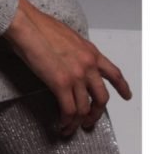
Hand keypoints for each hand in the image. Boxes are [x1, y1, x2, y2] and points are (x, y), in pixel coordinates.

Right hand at [2, 0, 131, 135]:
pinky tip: (62, 124)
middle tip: (90, 120)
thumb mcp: (69, 36)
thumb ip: (78, 51)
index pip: (114, 73)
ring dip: (79, 122)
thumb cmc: (41, 26)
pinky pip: (68, 110)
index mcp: (91, 52)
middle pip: (102, 98)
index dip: (122, 87)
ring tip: (71, 128)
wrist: (27, 26)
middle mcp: (88, 65)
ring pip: (84, 108)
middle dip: (97, 113)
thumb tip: (73, 61)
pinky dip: (66, 121)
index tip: (127, 96)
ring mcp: (75, 76)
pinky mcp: (60, 84)